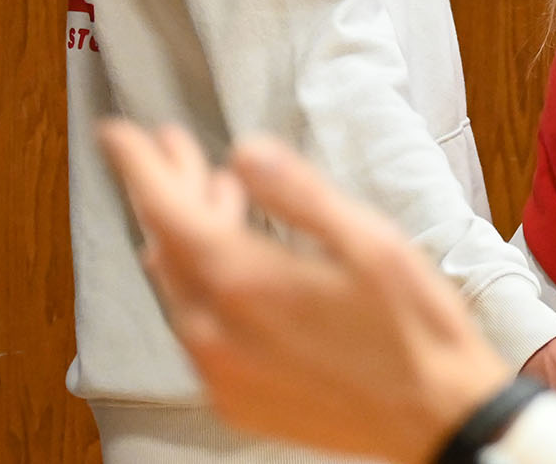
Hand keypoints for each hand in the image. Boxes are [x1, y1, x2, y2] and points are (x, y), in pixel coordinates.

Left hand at [98, 122, 503, 462]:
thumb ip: (299, 195)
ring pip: (180, 289)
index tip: (118, 135)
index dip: (138, 166)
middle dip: (170, 191)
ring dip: (190, 237)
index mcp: (248, 285)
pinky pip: (197, 333)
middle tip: (181, 150)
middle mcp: (218, 334)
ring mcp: (222, 373)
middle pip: (168, 247)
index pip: (166, 211)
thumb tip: (245, 153)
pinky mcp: (236, 400)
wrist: (438, 419)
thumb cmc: (417, 332)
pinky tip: (234, 269)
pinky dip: (203, 288)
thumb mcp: (371, 243)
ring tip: (220, 197)